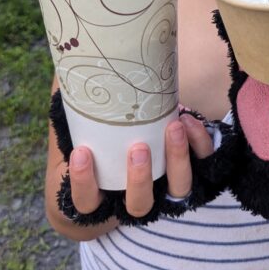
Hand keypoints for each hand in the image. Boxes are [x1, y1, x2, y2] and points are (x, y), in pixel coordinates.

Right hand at [68, 112, 213, 219]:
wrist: (134, 149)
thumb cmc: (101, 141)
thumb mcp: (82, 128)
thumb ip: (73, 106)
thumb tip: (65, 64)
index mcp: (100, 193)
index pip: (87, 202)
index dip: (84, 183)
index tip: (82, 152)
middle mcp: (134, 196)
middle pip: (139, 204)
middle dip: (140, 179)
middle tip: (138, 148)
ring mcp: (165, 186)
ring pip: (177, 189)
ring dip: (177, 160)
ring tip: (174, 127)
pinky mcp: (191, 169)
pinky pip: (202, 164)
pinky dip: (199, 144)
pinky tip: (189, 120)